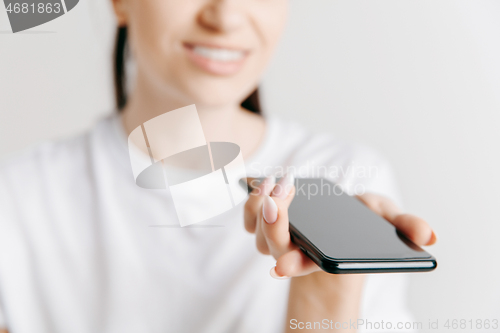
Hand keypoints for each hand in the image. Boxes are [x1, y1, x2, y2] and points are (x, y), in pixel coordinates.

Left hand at [244, 175, 437, 331]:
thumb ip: (406, 226)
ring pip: (258, 231)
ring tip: (275, 182)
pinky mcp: (269, 217)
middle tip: (280, 193)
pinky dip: (252, 199)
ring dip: (259, 206)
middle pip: (274, 245)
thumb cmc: (364, 221)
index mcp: (321, 257)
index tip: (282, 266)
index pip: (303, 267)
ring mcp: (281, 234)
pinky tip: (263, 181)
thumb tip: (430, 236)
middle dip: (273, 223)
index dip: (291, 267)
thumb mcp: (387, 218)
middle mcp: (297, 249)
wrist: (344, 212)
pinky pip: (252, 214)